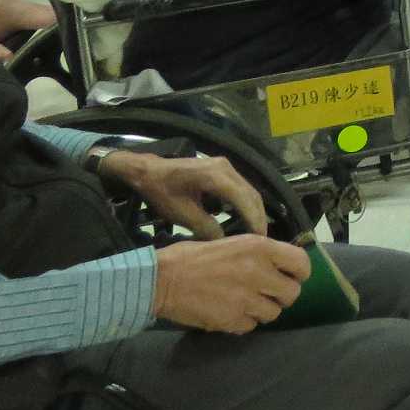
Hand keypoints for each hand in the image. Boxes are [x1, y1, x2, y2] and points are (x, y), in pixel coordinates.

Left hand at [99, 149, 267, 238]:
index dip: (254, 219)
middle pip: (251, 194)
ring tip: (255, 232)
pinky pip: (240, 188)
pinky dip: (245, 204)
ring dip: (253, 211)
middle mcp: (226, 168)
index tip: (260, 239)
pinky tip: (244, 219)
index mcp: (216, 176)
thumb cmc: (161, 191)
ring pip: (248, 190)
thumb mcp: (180, 214)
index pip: (244, 199)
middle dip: (258, 217)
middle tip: (261, 240)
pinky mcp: (222, 170)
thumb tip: (225, 242)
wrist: (147, 171)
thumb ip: (204, 227)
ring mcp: (225, 167)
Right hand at [152, 234, 307, 333]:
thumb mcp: (232, 243)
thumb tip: (278, 265)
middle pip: (292, 293)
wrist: (160, 280)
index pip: (301, 263)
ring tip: (245, 303)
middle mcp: (258, 272)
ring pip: (273, 313)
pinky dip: (243, 322)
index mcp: (259, 248)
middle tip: (268, 294)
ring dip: (262, 310)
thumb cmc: (192, 256)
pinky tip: (230, 313)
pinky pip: (251, 326)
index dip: (300, 272)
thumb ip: (258, 254)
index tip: (293, 276)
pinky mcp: (231, 320)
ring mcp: (246, 298)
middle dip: (282, 296)